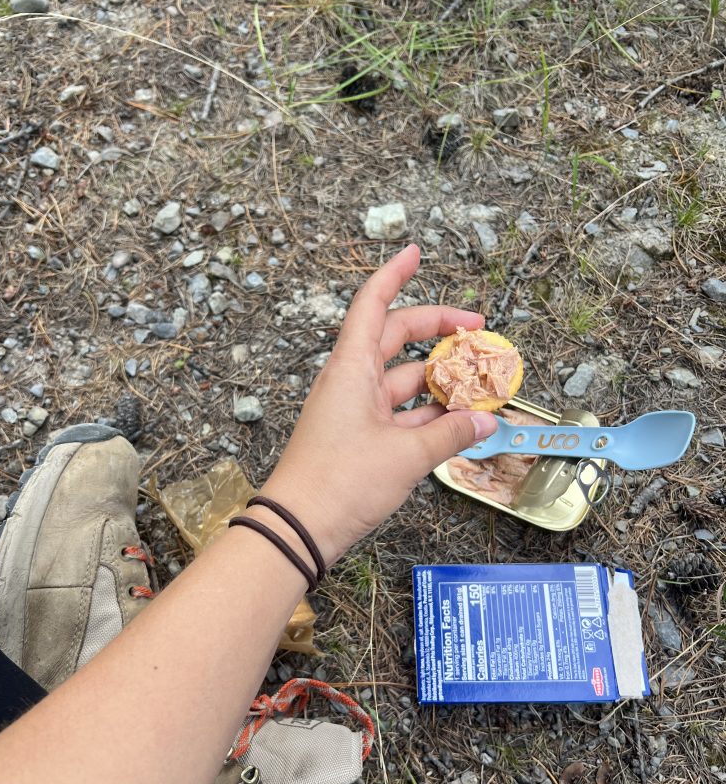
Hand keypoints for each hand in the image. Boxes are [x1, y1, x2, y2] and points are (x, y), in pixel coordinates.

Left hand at [262, 245, 498, 564]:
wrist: (299, 529)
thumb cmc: (338, 483)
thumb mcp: (405, 456)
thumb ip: (450, 433)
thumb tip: (484, 421)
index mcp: (351, 368)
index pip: (372, 304)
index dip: (394, 275)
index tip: (415, 254)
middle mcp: (351, 382)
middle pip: (396, 337)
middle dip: (437, 328)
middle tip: (476, 329)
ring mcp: (355, 411)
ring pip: (403, 380)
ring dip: (439, 380)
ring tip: (480, 383)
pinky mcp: (360, 439)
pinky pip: (400, 414)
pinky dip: (429, 415)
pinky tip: (458, 422)